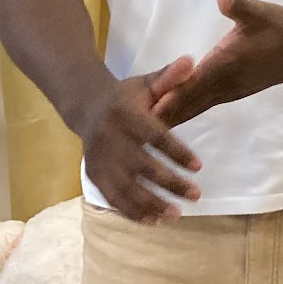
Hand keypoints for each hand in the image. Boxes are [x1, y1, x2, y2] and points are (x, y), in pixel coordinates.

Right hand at [77, 60, 201, 224]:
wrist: (84, 106)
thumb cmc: (123, 97)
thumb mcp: (145, 83)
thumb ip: (169, 77)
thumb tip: (192, 61)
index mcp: (126, 115)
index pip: (155, 136)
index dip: (176, 152)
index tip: (198, 166)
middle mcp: (111, 140)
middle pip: (142, 166)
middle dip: (170, 183)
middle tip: (196, 195)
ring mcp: (100, 160)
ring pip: (126, 186)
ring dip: (151, 203)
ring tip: (176, 214)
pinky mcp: (94, 174)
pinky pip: (112, 196)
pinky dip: (131, 211)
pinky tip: (153, 222)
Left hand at [153, 0, 282, 127]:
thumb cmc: (279, 28)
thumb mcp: (260, 13)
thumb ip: (239, 7)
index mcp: (226, 64)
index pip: (193, 83)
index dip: (171, 96)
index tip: (148, 109)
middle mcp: (225, 83)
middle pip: (189, 102)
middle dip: (163, 115)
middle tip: (134, 130)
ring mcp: (229, 91)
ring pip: (195, 107)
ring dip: (173, 117)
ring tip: (146, 130)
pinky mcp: (231, 92)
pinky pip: (203, 105)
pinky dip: (186, 112)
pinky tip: (173, 117)